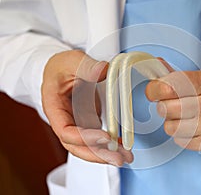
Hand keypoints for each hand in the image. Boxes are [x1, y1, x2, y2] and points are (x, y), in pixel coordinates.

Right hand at [42, 50, 132, 165]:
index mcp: (55, 108)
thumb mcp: (71, 61)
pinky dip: (110, 144)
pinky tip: (124, 146)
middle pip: (77, 146)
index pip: (65, 131)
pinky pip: (97, 138)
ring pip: (88, 146)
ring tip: (126, 157)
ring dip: (106, 154)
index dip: (84, 137)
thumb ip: (86, 66)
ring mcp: (77, 124)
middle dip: (98, 155)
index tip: (104, 137)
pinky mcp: (87, 122)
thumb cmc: (61, 67)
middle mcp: (65, 121)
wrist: (61, 70)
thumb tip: (103, 70)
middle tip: (118, 159)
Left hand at [145, 68, 200, 153]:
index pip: (170, 86)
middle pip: (166, 109)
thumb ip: (182, 76)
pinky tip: (193, 127)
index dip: (154, 89)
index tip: (153, 91)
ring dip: (173, 122)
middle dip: (164, 105)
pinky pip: (181, 142)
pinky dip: (183, 134)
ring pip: (170, 128)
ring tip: (185, 116)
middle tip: (171, 103)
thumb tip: (157, 67)